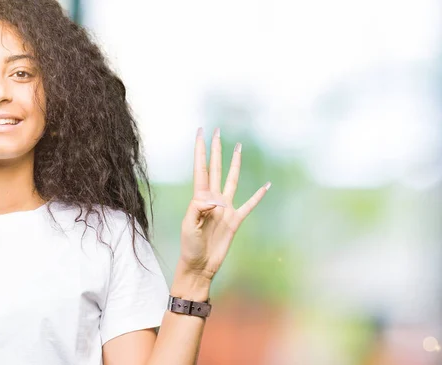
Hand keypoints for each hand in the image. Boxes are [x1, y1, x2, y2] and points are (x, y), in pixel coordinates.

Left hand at [178, 127, 270, 281]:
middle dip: (216, 150)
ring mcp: (225, 208)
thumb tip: (216, 199)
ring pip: (232, 180)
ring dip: (235, 164)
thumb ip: (199, 209)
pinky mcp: (235, 220)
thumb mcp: (188, 225)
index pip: (201, 168)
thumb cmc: (190, 246)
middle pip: (216, 168)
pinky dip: (258, 195)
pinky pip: (249, 205)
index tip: (201, 132)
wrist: (200, 265)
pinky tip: (266, 185)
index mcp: (199, 197)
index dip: (200, 150)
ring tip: (238, 148)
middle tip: (217, 132)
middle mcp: (213, 199)